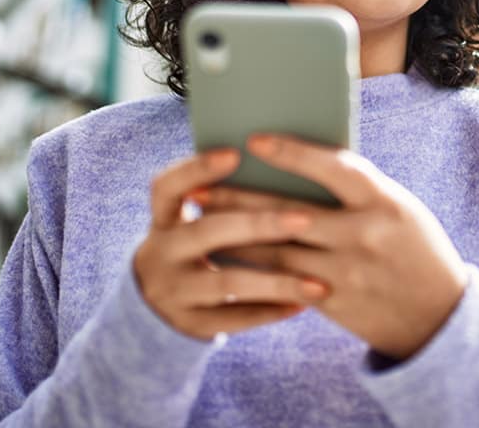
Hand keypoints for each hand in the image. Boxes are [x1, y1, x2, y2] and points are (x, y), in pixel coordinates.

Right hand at [132, 149, 330, 340]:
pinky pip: (236, 318)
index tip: (236, 153)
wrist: (158, 312)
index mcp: (164, 218)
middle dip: (259, 223)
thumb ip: (226, 201)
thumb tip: (289, 166)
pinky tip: (305, 302)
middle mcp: (160, 253)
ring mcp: (172, 292)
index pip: (168, 186)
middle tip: (307, 219)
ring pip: (228, 282)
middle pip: (207, 231)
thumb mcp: (194, 223)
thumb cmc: (200, 249)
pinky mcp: (190, 325)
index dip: (197, 168)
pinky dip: (272, 310)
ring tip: (320, 281)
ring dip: (277, 280)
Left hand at [208, 134, 468, 360]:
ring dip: (233, 234)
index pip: (333, 168)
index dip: (293, 153)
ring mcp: (346, 271)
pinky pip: (282, 281)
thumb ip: (356, 191)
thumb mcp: (398, 208)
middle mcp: (363, 235)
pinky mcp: (332, 300)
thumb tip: (299, 165)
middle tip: (200, 186)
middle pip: (289, 212)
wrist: (437, 315)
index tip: (254, 140)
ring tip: (201, 218)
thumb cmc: (414, 247)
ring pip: (276, 250)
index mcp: (384, 201)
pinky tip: (224, 255)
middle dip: (239, 199)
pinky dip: (251, 267)